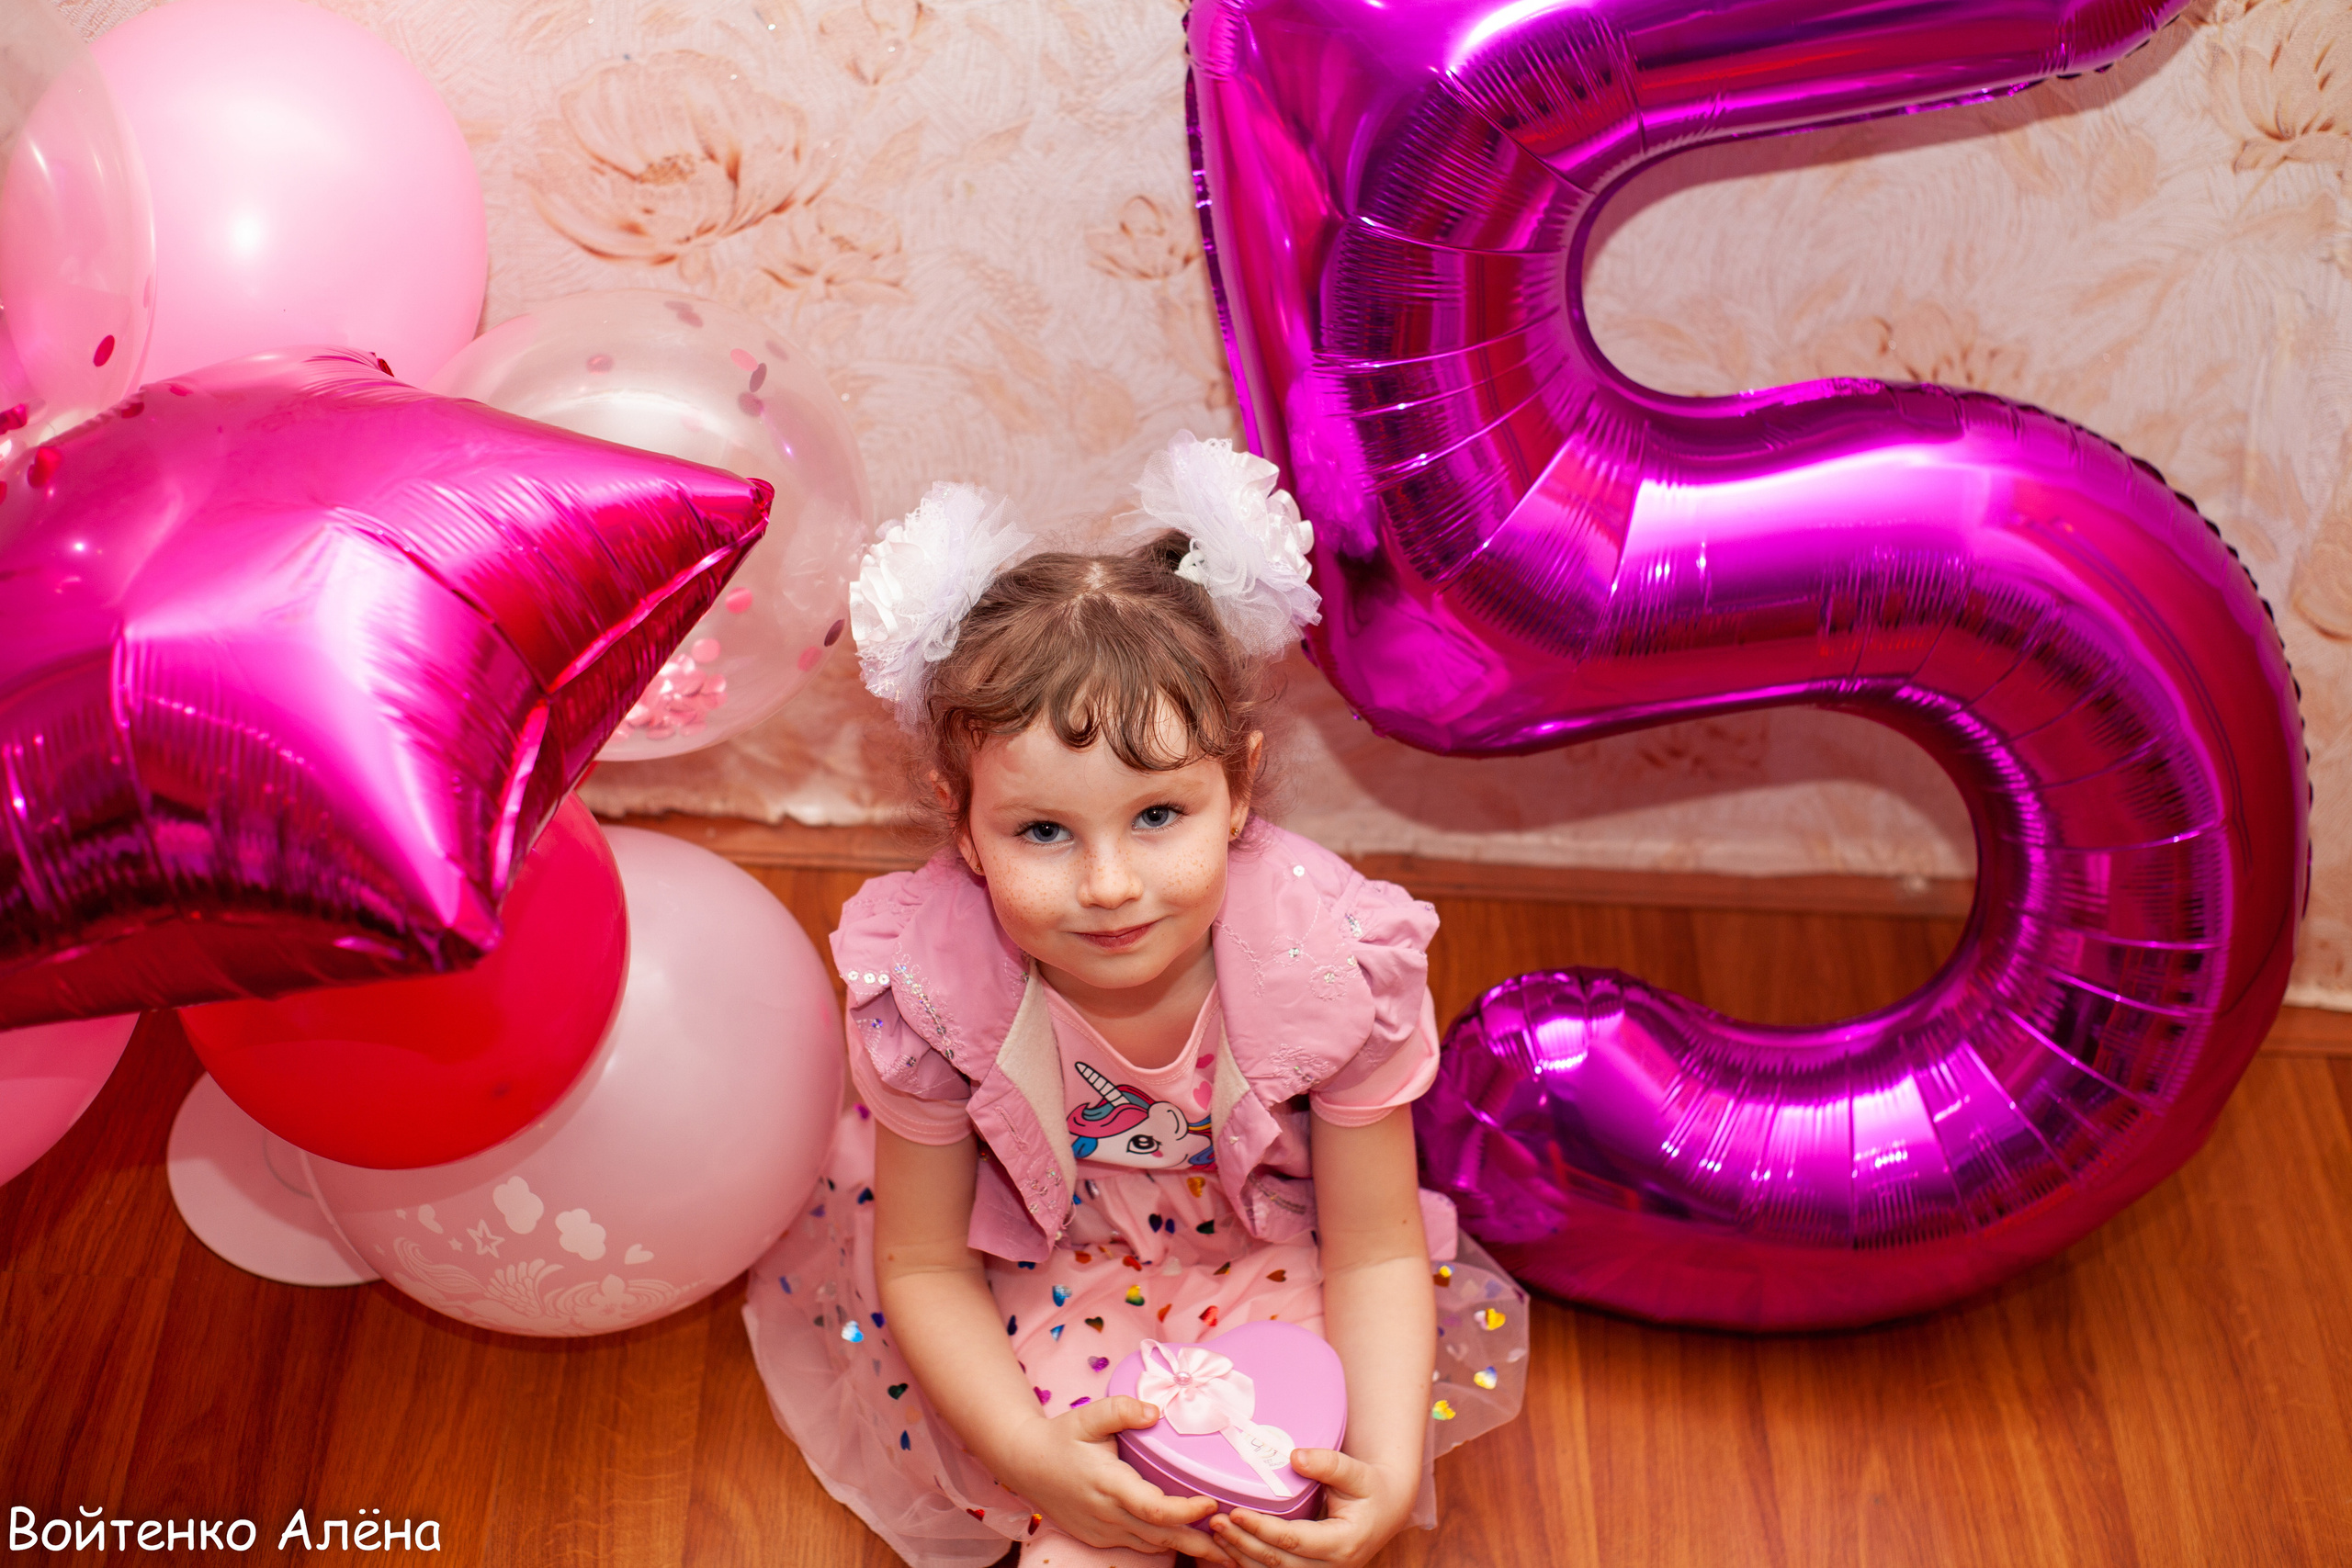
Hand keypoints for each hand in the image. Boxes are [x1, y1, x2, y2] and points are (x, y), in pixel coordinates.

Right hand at [995, 1396, 1228, 1559]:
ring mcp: (1104, 1530)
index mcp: (1108, 1483)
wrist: (1025, 1465)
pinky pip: (1139, 1545)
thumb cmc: (1061, 1438)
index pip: (1154, 1508)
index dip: (1186, 1510)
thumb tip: (1155, 1411)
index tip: (1213, 1501)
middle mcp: (1108, 1514)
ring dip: (1186, 1548)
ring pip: (1153, 1545)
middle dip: (1199, 1542)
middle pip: (1161, 1536)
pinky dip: (1165, 1545)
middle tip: (1235, 1545)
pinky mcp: (1101, 1537)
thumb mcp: (1088, 1416)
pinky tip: (1188, 1542)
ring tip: (1222, 1549)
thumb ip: (1121, 1410)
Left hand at [1208, 1447, 1414, 1567]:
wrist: (1385, 1510)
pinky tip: (1230, 1549)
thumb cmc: (1370, 1488)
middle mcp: (1332, 1567)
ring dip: (1242, 1556)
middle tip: (1215, 1523)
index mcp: (1344, 1543)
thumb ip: (1328, 1463)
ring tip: (1216, 1535)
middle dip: (1243, 1543)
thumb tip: (1295, 1456)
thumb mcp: (1357, 1471)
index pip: (1295, 1540)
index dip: (1262, 1529)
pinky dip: (1251, 1563)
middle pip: (1278, 1562)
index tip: (1235, 1513)